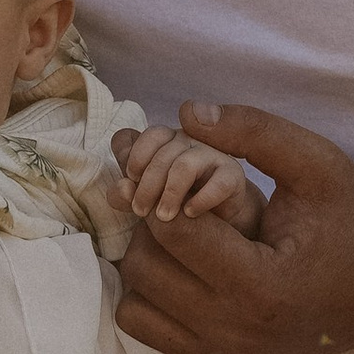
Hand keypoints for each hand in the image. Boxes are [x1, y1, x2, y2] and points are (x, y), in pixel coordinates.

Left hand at [113, 120, 262, 233]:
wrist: (216, 218)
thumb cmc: (174, 202)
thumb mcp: (145, 198)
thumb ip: (125, 193)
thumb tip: (121, 188)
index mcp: (166, 141)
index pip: (150, 134)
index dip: (137, 155)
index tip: (130, 179)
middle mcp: (189, 142)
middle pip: (163, 154)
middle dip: (147, 185)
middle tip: (140, 212)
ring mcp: (212, 156)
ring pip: (185, 165)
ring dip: (170, 194)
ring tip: (163, 217)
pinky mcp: (232, 175)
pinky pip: (219, 183)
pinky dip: (202, 200)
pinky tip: (190, 213)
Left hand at [114, 103, 353, 353]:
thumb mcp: (315, 162)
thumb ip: (253, 131)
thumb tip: (186, 111)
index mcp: (262, 286)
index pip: (171, 230)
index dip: (165, 191)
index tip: (181, 177)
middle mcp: (239, 336)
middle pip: (143, 269)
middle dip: (153, 228)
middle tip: (179, 205)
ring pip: (135, 307)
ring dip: (150, 267)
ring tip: (188, 242)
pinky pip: (154, 335)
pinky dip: (161, 303)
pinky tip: (195, 276)